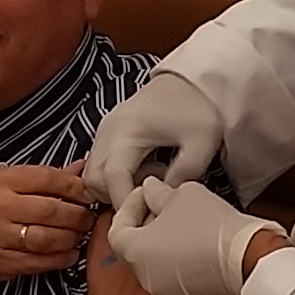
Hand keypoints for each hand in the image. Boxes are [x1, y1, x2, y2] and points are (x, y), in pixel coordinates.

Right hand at [0, 164, 94, 288]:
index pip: (49, 178)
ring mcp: (0, 236)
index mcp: (4, 181)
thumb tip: (82, 168)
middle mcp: (0, 206)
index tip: (90, 194)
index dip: (77, 187)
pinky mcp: (3, 262)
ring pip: (49, 237)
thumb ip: (45, 179)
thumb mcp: (8, 188)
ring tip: (79, 236)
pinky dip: (62, 258)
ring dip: (72, 238)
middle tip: (88, 219)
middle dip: (78, 216)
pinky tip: (70, 254)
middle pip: (53, 209)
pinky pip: (42, 261)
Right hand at [82, 72, 223, 208]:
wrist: (194, 77)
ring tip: (149, 181)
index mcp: (126, 132)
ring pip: (92, 173)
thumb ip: (184, 174)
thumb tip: (164, 198)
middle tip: (148, 198)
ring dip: (114, 186)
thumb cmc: (199, 107)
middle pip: (94, 179)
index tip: (144, 216)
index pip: (112, 177)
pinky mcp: (109, 131)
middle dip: (117, 196)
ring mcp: (105, 130)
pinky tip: (144, 170)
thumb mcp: (202, 142)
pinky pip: (100, 162)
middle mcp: (108, 131)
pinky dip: (115, 175)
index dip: (125, 201)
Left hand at [107, 177, 270, 294]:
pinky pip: (176, 279)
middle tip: (163, 205)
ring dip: (164, 244)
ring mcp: (167, 293)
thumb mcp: (182, 194)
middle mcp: (145, 278)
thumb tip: (152, 191)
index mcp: (134, 252)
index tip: (147, 193)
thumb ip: (158, 193)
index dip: (130, 206)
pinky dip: (181, 262)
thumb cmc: (213, 227)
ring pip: (156, 265)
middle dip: (146, 225)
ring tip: (185, 223)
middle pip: (134, 249)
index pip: (117, 228)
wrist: (249, 258)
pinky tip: (199, 244)